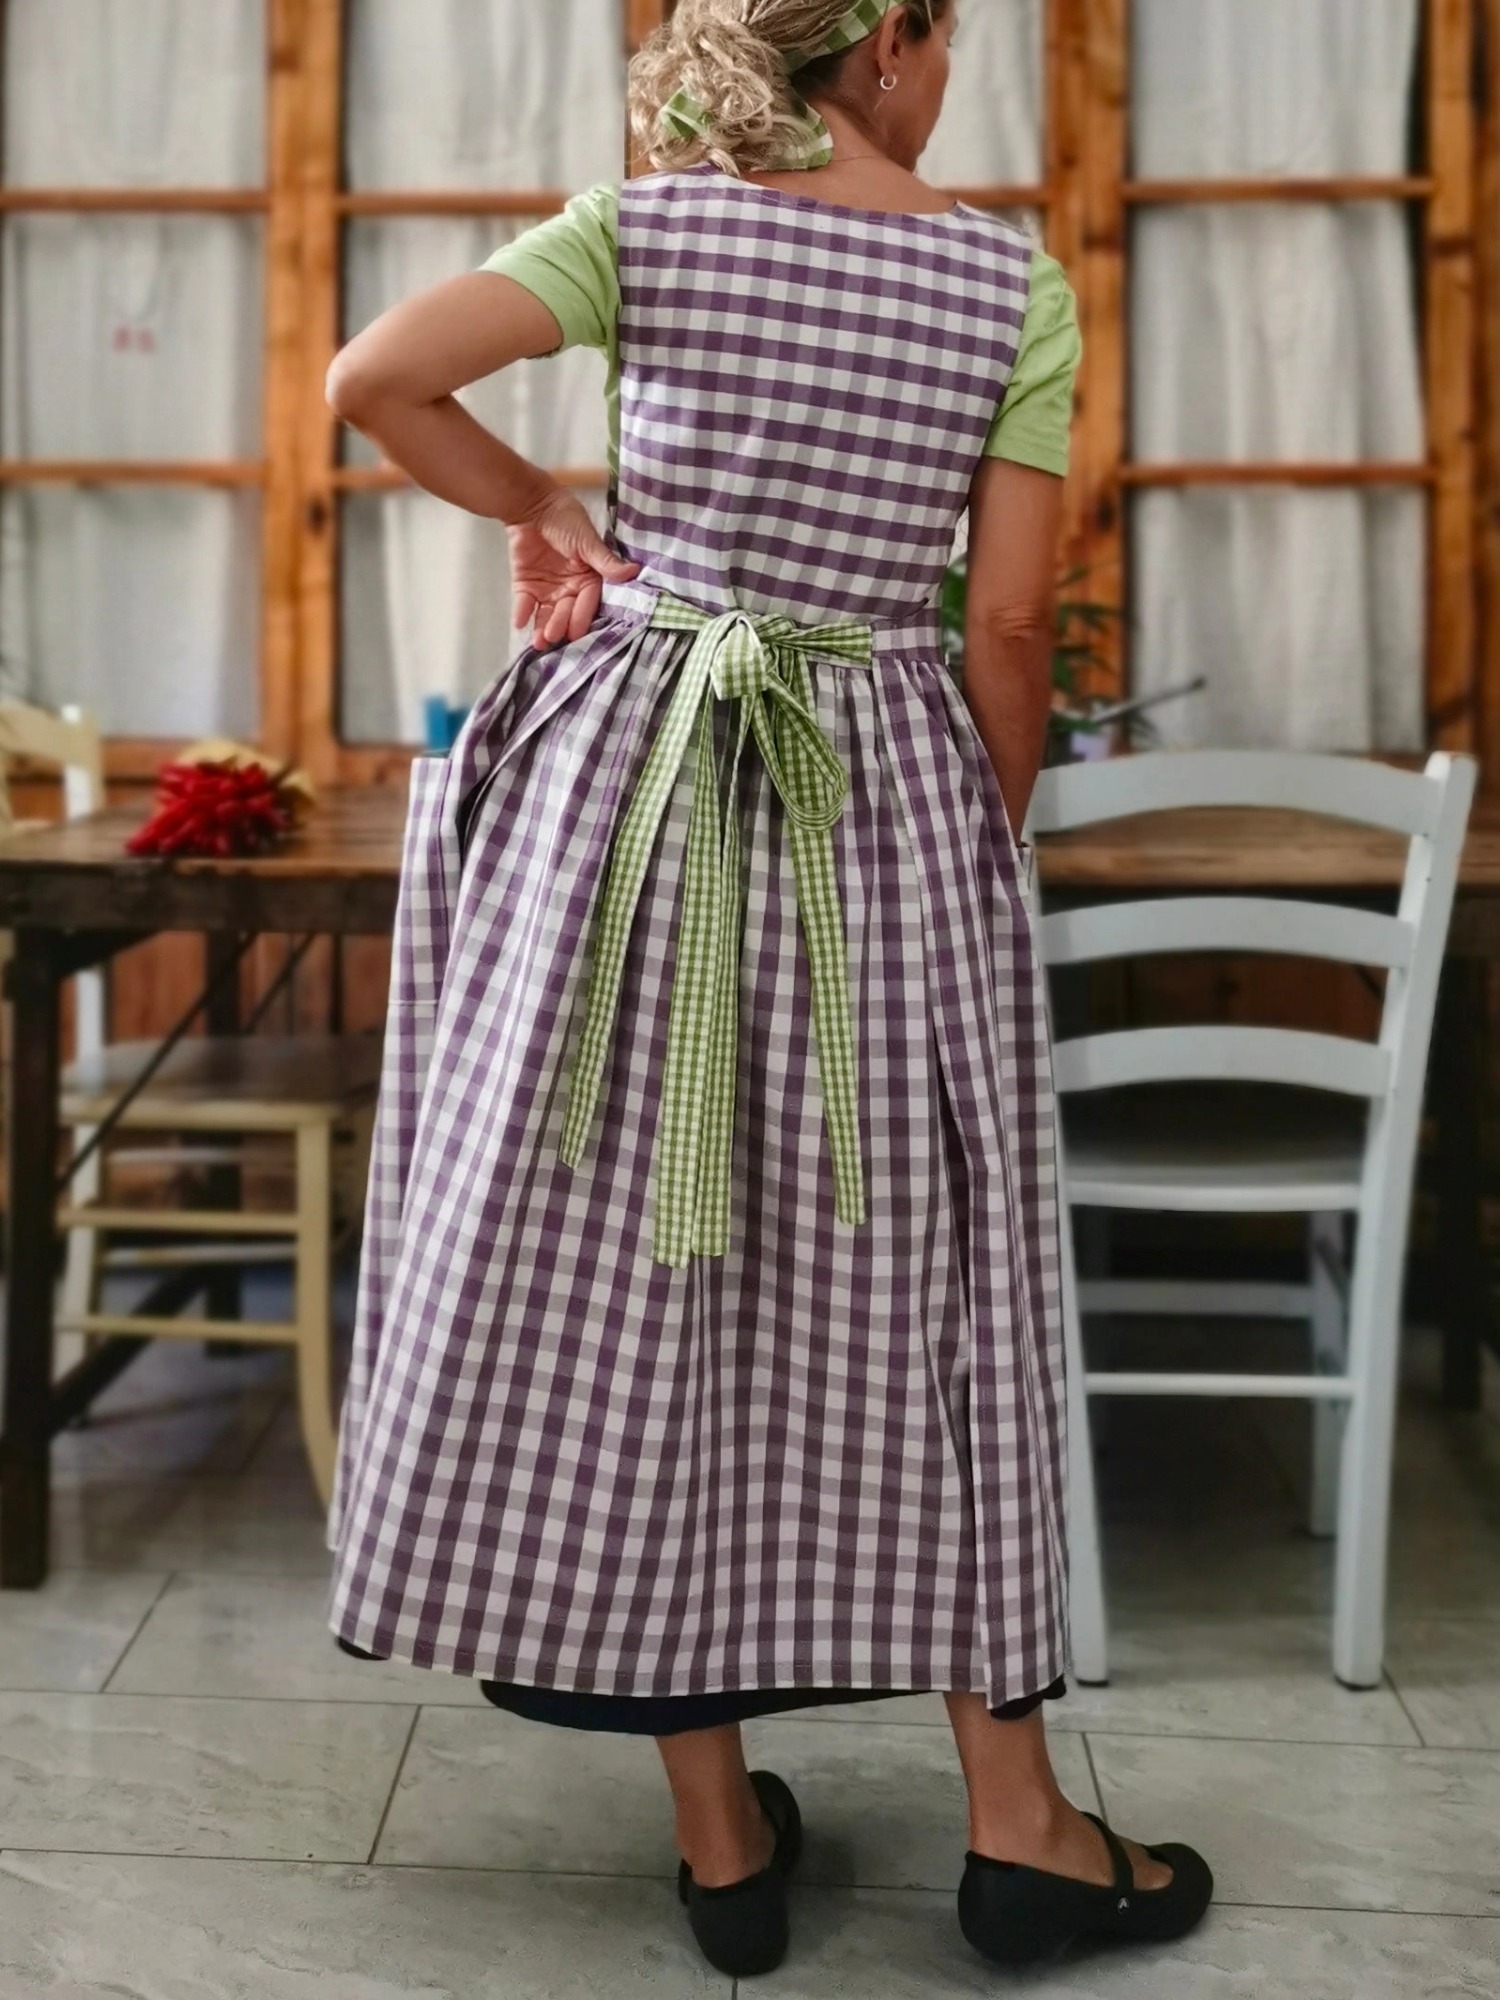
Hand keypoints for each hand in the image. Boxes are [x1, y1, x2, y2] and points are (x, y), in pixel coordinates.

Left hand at [509, 484, 640, 651]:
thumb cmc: (565, 519)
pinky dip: (522, 612)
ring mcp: (547, 587)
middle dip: (560, 625)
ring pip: (546, 613)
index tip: (576, 632)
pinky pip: (525, 603)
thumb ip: (605, 561)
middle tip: (553, 637)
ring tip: (538, 642)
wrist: (532, 503)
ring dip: (542, 626)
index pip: (587, 601)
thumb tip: (634, 571)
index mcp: (588, 578)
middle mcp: (570, 587)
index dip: (582, 616)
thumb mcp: (587, 541)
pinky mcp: (526, 584)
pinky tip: (519, 623)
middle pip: (566, 611)